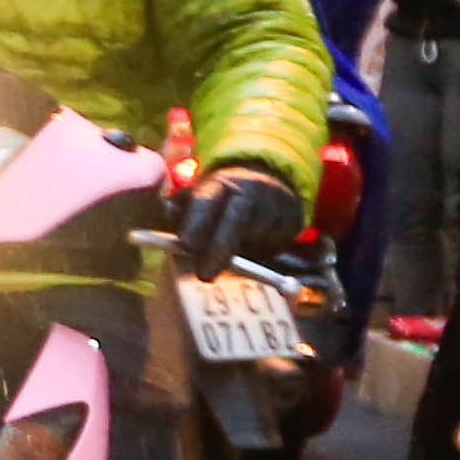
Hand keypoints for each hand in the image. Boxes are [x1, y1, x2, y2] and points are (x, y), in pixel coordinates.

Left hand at [178, 166, 308, 279]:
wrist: (266, 186)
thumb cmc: (218, 202)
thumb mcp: (195, 201)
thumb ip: (177, 215)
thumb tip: (165, 226)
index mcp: (219, 183)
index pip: (206, 202)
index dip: (196, 224)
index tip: (186, 246)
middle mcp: (250, 189)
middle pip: (235, 221)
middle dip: (219, 250)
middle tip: (205, 276)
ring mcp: (275, 203)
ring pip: (256, 238)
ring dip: (242, 252)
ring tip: (236, 245)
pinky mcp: (294, 218)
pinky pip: (275, 246)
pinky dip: (262, 252)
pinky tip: (256, 241)